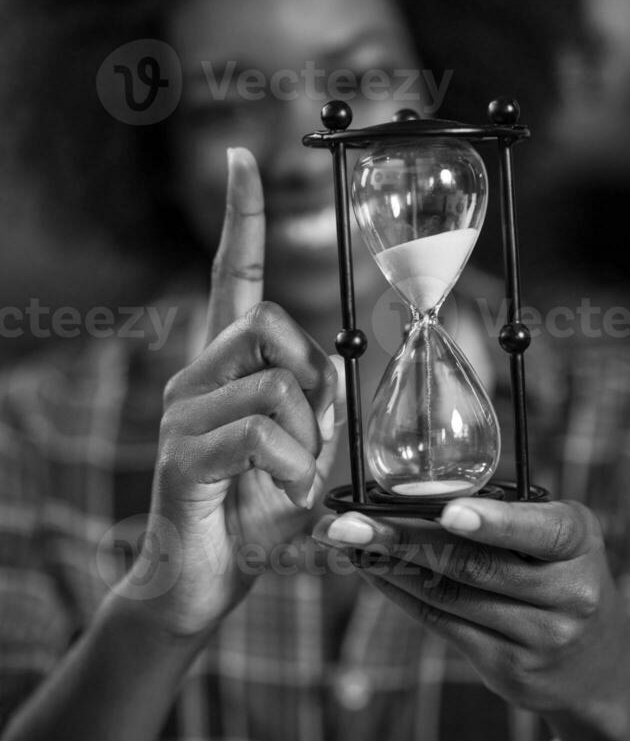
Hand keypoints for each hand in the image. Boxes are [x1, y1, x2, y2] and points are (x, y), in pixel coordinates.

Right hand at [125, 148, 344, 639]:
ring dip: (306, 438)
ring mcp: (182, 413)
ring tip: (292, 479)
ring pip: (275, 383)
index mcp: (222, 369)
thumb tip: (335, 375)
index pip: (228, 275)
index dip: (240, 217)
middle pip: (269, 325)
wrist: (199, 582)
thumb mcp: (304, 454)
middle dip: (311, 377)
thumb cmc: (253, 514)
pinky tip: (283, 495)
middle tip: (311, 435)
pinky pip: (261, 432)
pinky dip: (292, 468)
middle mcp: (193, 377)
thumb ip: (320, 410)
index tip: (242, 158)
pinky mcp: (183, 453)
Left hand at [313, 498, 629, 726]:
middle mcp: (565, 594)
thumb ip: (507, 516)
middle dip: (402, 539)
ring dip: (388, 565)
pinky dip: (401, 593)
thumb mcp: (558, 536)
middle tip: (348, 522)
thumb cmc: (563, 573)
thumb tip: (417, 493)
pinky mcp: (508, 670)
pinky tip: (373, 569)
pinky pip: (443, 624)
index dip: (492, 523)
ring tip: (345, 541)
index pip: (537, 531)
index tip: (449, 512)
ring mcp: (538, 638)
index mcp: (578, 542)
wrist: (598, 665)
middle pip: (473, 565)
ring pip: (449, 596)